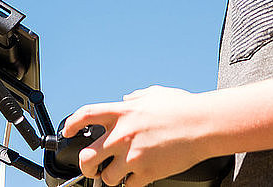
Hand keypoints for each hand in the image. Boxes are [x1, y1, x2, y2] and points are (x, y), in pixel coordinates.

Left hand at [62, 86, 211, 186]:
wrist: (204, 125)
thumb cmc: (183, 107)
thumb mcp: (155, 94)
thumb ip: (136, 97)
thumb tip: (126, 99)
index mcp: (123, 112)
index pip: (85, 115)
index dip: (71, 124)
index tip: (68, 132)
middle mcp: (123, 134)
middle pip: (87, 157)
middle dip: (86, 165)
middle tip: (93, 165)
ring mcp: (133, 155)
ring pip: (107, 177)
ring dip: (112, 176)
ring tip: (122, 172)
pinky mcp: (146, 172)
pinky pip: (129, 186)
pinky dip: (132, 183)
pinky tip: (140, 175)